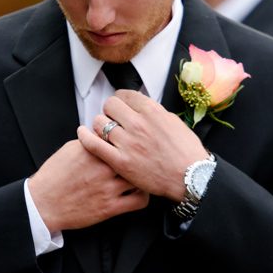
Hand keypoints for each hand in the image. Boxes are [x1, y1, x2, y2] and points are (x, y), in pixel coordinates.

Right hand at [27, 139, 149, 232]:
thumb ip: (90, 142)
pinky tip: (140, 191)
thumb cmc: (54, 177)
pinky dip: (144, 195)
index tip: (131, 140)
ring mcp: (108, 188)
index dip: (128, 138)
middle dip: (139, 155)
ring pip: (140, 177)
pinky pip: (139, 200)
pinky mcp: (110, 207)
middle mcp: (102, 167)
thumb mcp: (69, 150)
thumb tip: (104, 135)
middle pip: (133, 155)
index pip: (119, 137)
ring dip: (142, 175)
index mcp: (92, 151)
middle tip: (143, 155)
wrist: (43, 204)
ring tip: (142, 174)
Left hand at [79, 90, 208, 201]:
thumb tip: (140, 107)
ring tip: (104, 130)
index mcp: (152, 112)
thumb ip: (154, 113)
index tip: (120, 105)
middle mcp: (138, 124)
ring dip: (100, 124)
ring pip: (100, 122)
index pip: (126, 95)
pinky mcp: (120, 161)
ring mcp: (128, 143)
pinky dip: (84, 136)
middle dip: (110, 110)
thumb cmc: (185, 152)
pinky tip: (82, 133)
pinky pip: (93, 144)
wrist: (190, 177)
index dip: (121, 99)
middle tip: (113, 118)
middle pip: (110, 106)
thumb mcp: (174, 122)